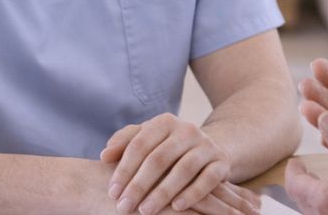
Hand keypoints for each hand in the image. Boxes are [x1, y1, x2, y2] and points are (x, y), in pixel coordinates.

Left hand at [100, 113, 257, 214]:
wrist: (206, 151)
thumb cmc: (166, 149)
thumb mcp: (146, 140)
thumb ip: (124, 143)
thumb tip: (105, 155)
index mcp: (164, 122)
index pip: (139, 144)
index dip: (124, 169)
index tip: (112, 192)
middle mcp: (187, 129)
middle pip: (159, 158)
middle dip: (139, 185)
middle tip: (123, 207)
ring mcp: (206, 145)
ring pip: (183, 169)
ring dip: (163, 192)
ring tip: (145, 211)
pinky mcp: (222, 162)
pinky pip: (208, 179)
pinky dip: (193, 193)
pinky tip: (177, 208)